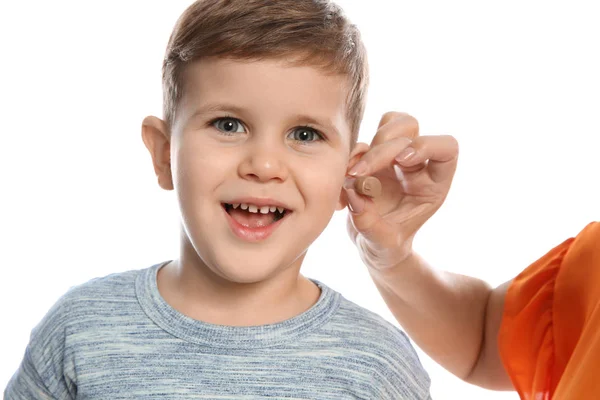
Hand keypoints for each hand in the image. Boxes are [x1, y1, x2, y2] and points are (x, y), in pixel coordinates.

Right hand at [344, 112, 458, 269]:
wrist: (373, 247)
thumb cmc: (388, 246)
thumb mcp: (383, 244)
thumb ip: (369, 223)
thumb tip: (353, 191)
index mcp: (433, 183)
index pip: (446, 147)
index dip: (425, 145)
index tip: (401, 161)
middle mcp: (416, 165)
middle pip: (410, 129)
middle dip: (381, 149)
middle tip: (358, 175)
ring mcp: (394, 158)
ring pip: (390, 123)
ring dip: (368, 146)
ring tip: (352, 176)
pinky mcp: (372, 157)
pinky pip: (361, 143)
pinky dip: (347, 162)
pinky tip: (343, 194)